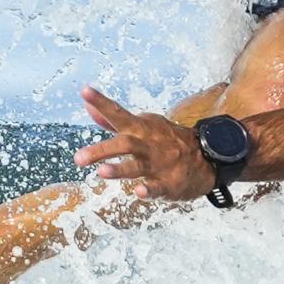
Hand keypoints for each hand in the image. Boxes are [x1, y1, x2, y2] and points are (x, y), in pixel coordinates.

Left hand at [75, 86, 213, 201]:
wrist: (205, 157)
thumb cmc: (164, 140)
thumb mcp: (142, 126)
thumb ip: (112, 119)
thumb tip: (88, 106)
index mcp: (140, 128)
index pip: (118, 113)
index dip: (101, 102)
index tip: (85, 91)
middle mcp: (147, 144)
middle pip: (124, 144)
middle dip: (101, 150)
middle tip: (78, 158)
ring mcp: (158, 164)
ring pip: (137, 166)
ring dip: (119, 169)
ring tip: (102, 172)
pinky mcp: (169, 183)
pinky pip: (158, 187)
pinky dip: (149, 190)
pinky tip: (139, 192)